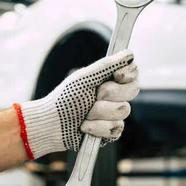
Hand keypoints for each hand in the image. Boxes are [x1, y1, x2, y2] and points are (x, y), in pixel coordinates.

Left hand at [14, 50, 138, 159]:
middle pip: (133, 90)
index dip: (129, 74)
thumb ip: (107, 65)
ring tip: (84, 114)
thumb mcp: (85, 78)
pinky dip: (97, 127)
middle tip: (93, 96)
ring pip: (123, 110)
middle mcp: (116, 96)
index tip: (116, 75)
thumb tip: (129, 54)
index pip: (134, 73)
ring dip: (99, 112)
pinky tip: (85, 127)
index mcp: (110, 80)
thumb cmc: (65, 98)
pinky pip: (116, 128)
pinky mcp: (112, 132)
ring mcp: (115, 114)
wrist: (52, 124)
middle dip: (109, 93)